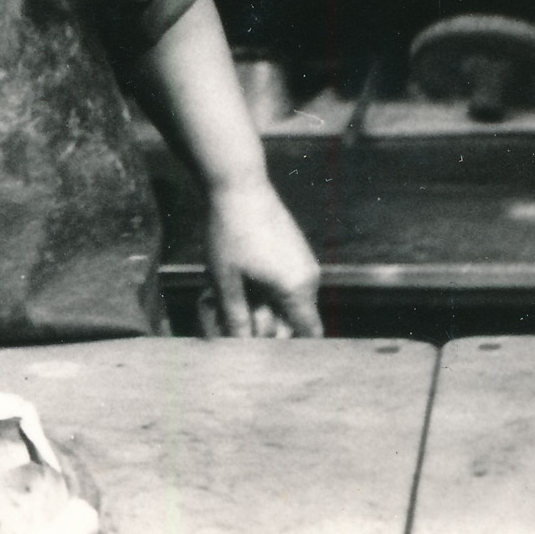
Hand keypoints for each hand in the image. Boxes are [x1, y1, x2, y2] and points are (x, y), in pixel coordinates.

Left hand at [202, 176, 322, 338]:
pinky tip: (236, 280)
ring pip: (285, 299)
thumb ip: (236, 318)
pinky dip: (263, 287)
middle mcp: (308, 277)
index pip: (308, 333)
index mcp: (298, 289)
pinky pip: (283, 280)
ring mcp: (302, 261)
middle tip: (229, 319)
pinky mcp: (293, 249)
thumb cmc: (230, 233)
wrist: (238, 184)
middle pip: (293, 318)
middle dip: (263, 324)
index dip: (287, 346)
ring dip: (260, 304)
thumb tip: (241, 346)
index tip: (261, 349)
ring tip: (226, 297)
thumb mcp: (226, 280)